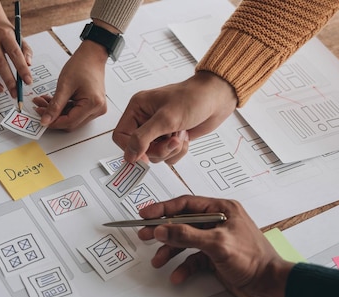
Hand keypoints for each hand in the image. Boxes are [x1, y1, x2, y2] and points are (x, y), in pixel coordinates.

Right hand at [0, 0, 31, 96]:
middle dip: (9, 79)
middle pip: (0, 61)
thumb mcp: (18, 36)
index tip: (28, 81)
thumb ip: (25, 50)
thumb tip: (28, 64)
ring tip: (0, 90)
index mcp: (5, 34)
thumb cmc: (5, 32)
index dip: (22, 68)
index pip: (15, 53)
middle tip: (15, 92)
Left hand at [34, 33, 108, 129]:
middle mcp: (97, 109)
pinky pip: (75, 112)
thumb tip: (45, 120)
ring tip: (43, 102)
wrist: (92, 55)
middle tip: (39, 108)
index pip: (69, 122)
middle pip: (71, 122)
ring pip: (72, 118)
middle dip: (53, 117)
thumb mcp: (64, 85)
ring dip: (57, 112)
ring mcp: (96, 108)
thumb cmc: (82, 65)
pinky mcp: (92, 106)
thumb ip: (54, 105)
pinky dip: (63, 108)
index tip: (40, 118)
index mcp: (93, 104)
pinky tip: (53, 101)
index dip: (53, 122)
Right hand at [112, 71, 236, 164]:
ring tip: (181, 135)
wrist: (218, 98)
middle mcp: (145, 120)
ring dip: (170, 150)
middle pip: (138, 149)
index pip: (121, 136)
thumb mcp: (165, 119)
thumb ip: (143, 138)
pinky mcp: (170, 138)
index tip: (145, 156)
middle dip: (158, 149)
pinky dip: (178, 152)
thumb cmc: (193, 98)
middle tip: (172, 141)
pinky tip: (185, 137)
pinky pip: (167, 156)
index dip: (132, 149)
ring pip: (154, 155)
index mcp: (137, 109)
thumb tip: (128, 156)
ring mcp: (158, 130)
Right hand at [137, 195, 292, 296]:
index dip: (163, 208)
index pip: (186, 204)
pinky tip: (177, 274)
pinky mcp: (215, 256)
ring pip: (185, 241)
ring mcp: (216, 239)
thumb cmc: (254, 258)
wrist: (269, 283)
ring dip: (170, 251)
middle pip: (182, 222)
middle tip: (145, 234)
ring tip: (158, 259)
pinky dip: (183, 266)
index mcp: (222, 209)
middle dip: (163, 230)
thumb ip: (186, 235)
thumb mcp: (217, 243)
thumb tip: (163, 228)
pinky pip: (193, 258)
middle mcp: (218, 221)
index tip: (146, 214)